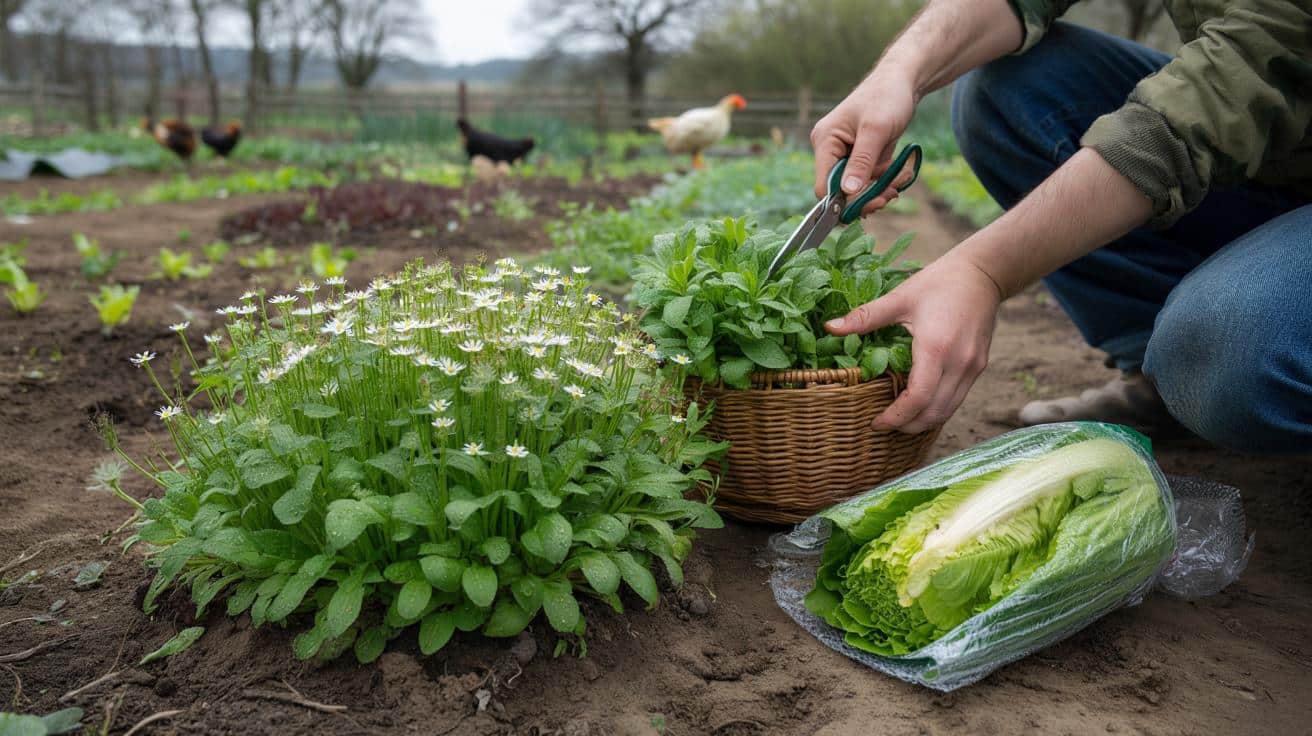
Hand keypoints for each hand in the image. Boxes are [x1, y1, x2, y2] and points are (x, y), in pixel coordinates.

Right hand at [811, 73, 917, 215]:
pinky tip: (896, 178)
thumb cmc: (887, 97)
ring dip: (877, 191)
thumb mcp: (875, 130)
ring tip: (896, 184)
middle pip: (840, 191)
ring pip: (856, 189)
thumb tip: (847, 192)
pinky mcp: (860, 158)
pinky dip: (882, 183)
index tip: (870, 204)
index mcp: (825, 142)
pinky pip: (867, 180)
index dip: (843, 200)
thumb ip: (861, 162)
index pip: (823, 185)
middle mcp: (831, 151)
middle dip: (865, 197)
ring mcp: (846, 155)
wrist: (903, 81)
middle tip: (888, 196)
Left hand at [824, 255, 1001, 432]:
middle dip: (907, 426)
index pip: (917, 398)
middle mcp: (959, 363)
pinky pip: (957, 398)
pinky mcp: (979, 366)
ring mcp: (973, 367)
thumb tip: (830, 327)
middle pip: (933, 412)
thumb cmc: (939, 282)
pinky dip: (938, 408)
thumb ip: (865, 317)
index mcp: (936, 347)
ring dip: (924, 422)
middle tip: (884, 426)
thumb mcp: (899, 297)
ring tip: (899, 420)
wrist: (982, 274)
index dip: (895, 417)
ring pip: (949, 410)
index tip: (876, 423)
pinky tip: (920, 405)